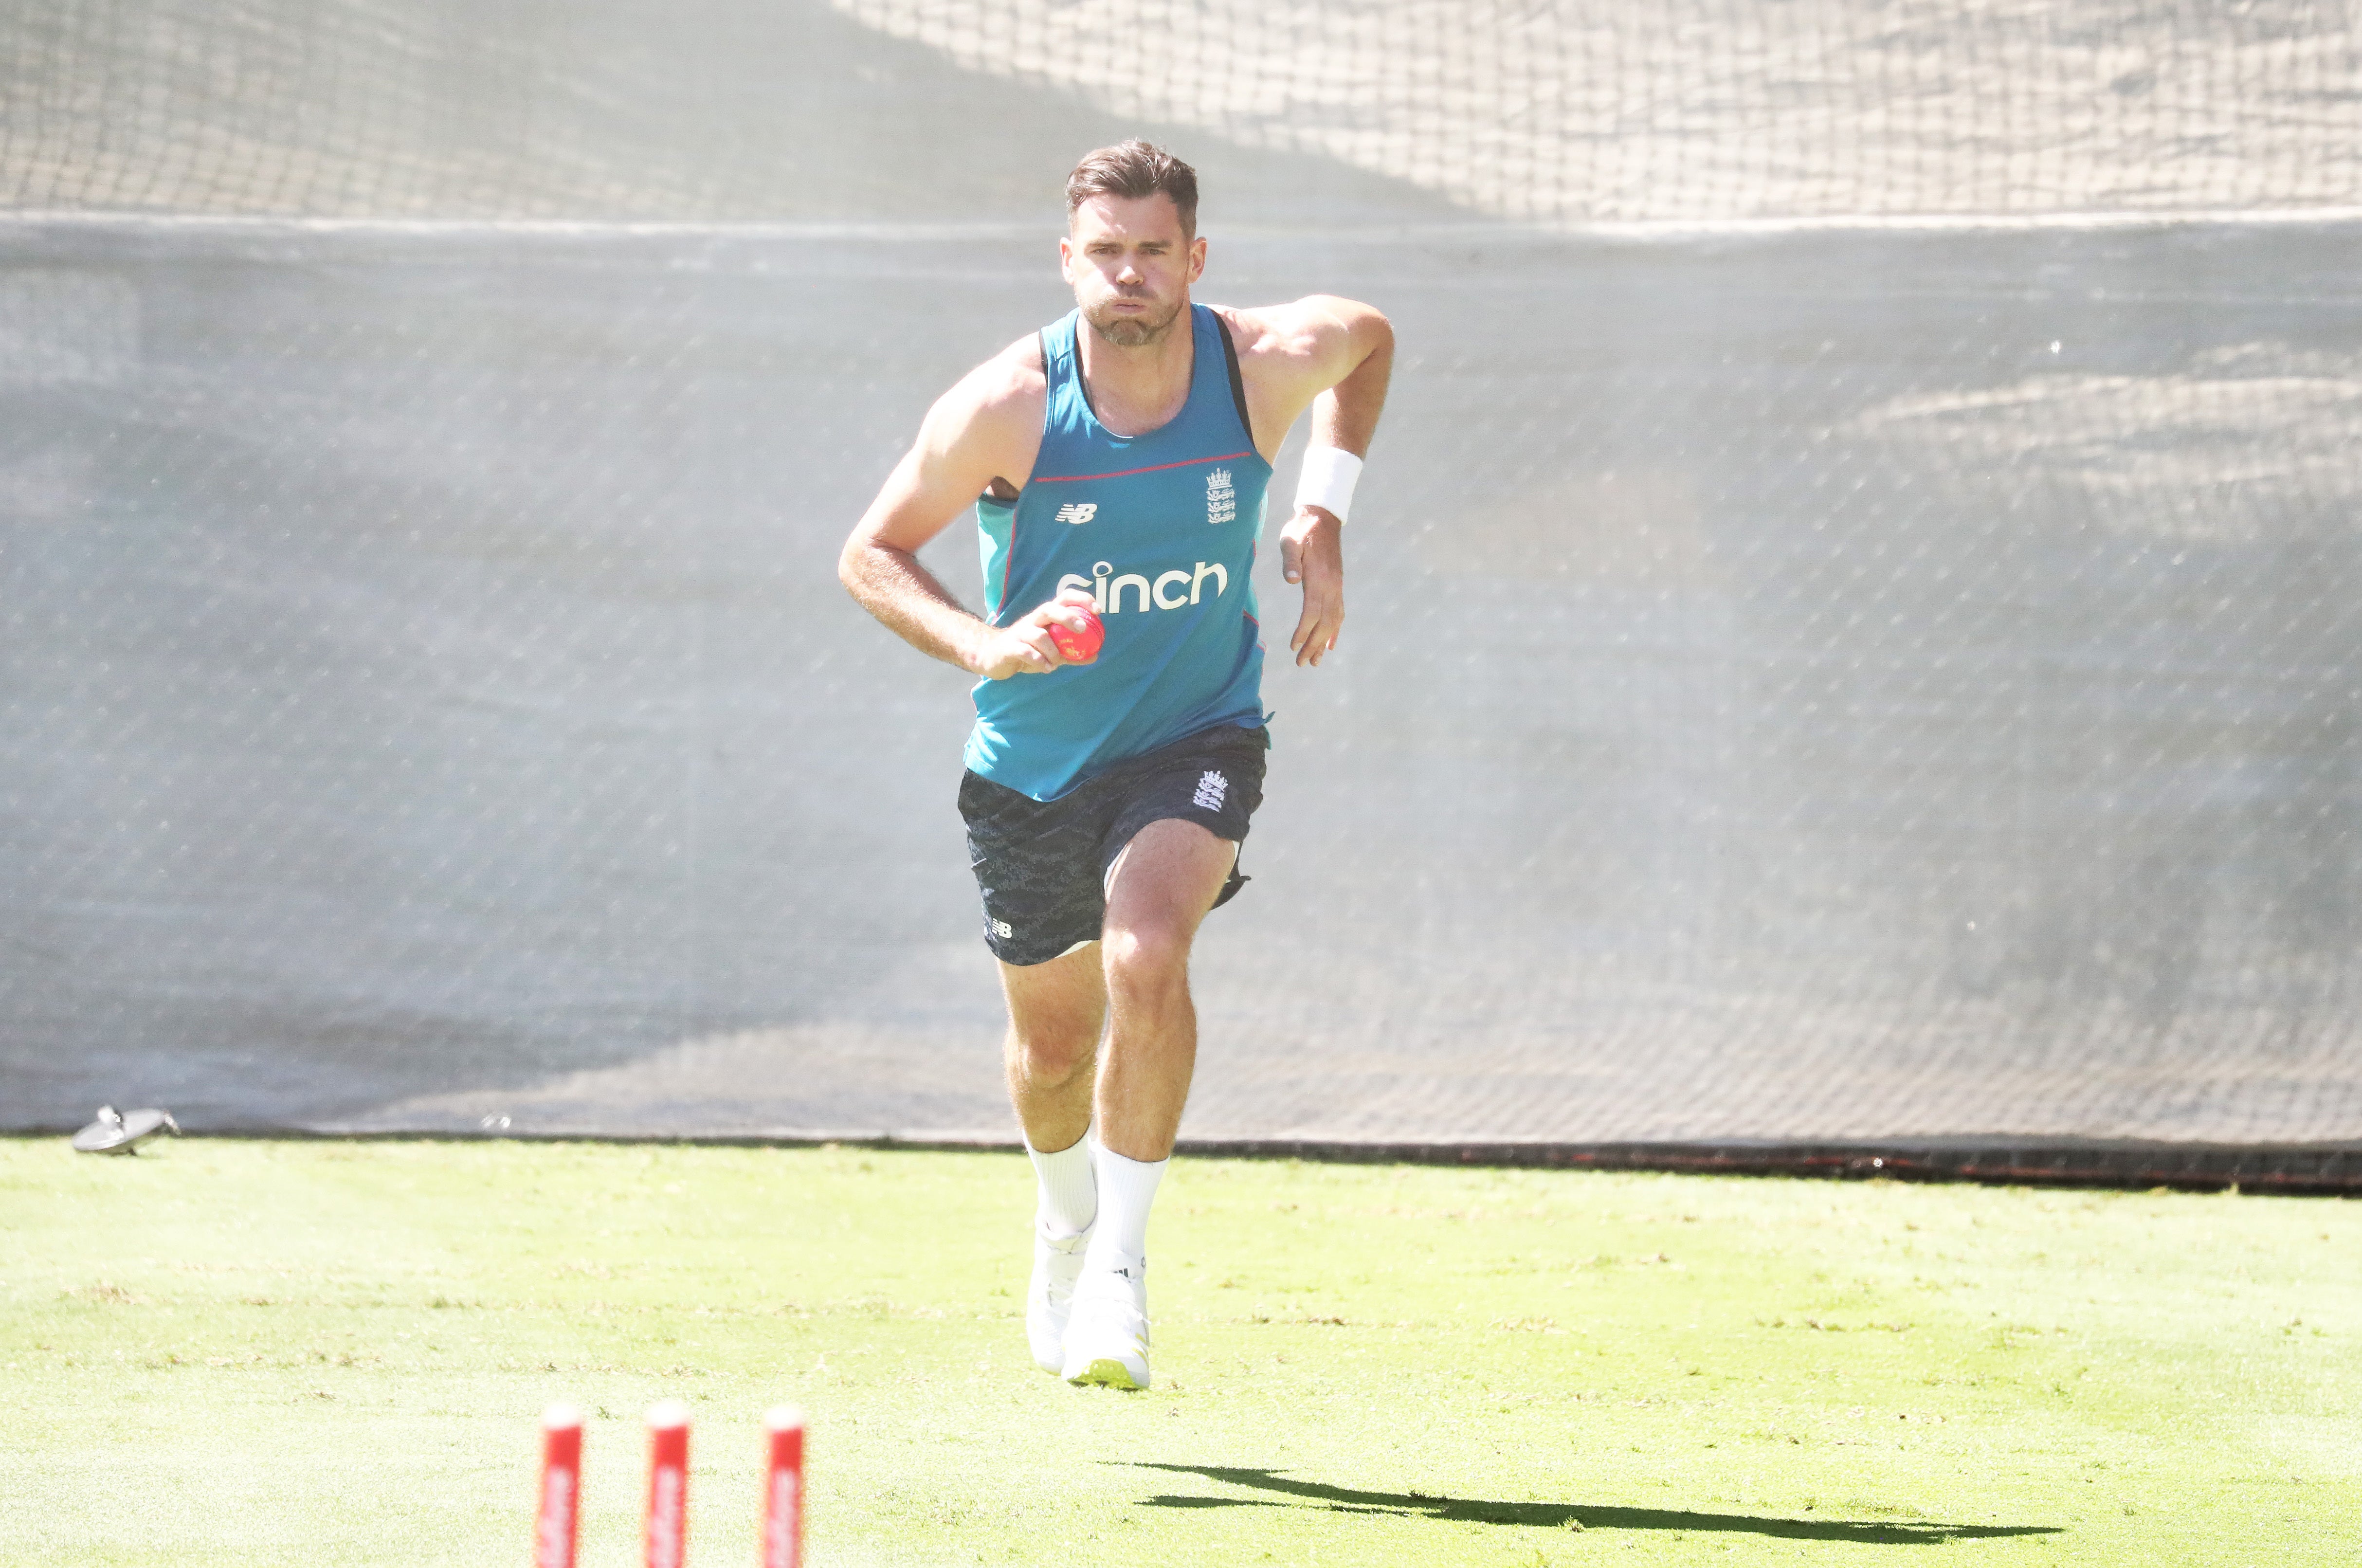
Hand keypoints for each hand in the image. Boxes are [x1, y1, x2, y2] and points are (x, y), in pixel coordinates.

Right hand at [970, 587, 1099, 679]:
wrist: (991, 656)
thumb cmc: (1026, 650)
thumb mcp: (1051, 652)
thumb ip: (1072, 653)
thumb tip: (1096, 656)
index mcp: (1045, 617)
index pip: (1064, 598)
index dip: (1082, 600)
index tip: (1098, 611)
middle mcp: (1033, 620)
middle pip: (1050, 609)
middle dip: (1068, 617)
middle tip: (1083, 629)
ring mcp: (1020, 632)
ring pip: (1039, 635)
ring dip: (1053, 651)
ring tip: (1055, 664)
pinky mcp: (1009, 647)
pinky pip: (1024, 651)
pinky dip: (1038, 660)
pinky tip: (1046, 668)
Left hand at [1278, 505, 1343, 666]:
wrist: (1322, 518)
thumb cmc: (1301, 531)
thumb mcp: (1290, 541)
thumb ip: (1291, 560)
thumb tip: (1291, 579)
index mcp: (1319, 578)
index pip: (1312, 611)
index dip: (1304, 631)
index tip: (1295, 647)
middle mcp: (1332, 586)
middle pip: (1324, 622)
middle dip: (1313, 645)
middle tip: (1302, 663)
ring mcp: (1337, 587)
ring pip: (1333, 621)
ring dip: (1324, 642)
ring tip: (1316, 661)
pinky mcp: (1337, 585)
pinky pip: (1339, 612)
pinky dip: (1335, 630)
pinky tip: (1331, 644)